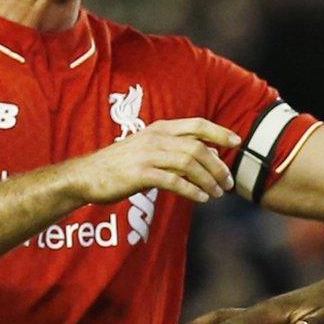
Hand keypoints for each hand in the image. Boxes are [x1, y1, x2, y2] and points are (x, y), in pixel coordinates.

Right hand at [68, 118, 239, 204]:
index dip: (219, 132)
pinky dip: (191, 190)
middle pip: (197, 148)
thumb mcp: (150, 149)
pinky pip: (173, 181)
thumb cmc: (121, 164)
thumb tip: (211, 156)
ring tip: (217, 193)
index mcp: (160, 129)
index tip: (237, 142)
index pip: (196, 125)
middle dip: (217, 166)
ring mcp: (148, 155)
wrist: (86, 175)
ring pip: (189, 163)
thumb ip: (177, 150)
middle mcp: (156, 138)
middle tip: (227, 182)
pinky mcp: (140, 174)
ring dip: (207, 180)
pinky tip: (201, 198)